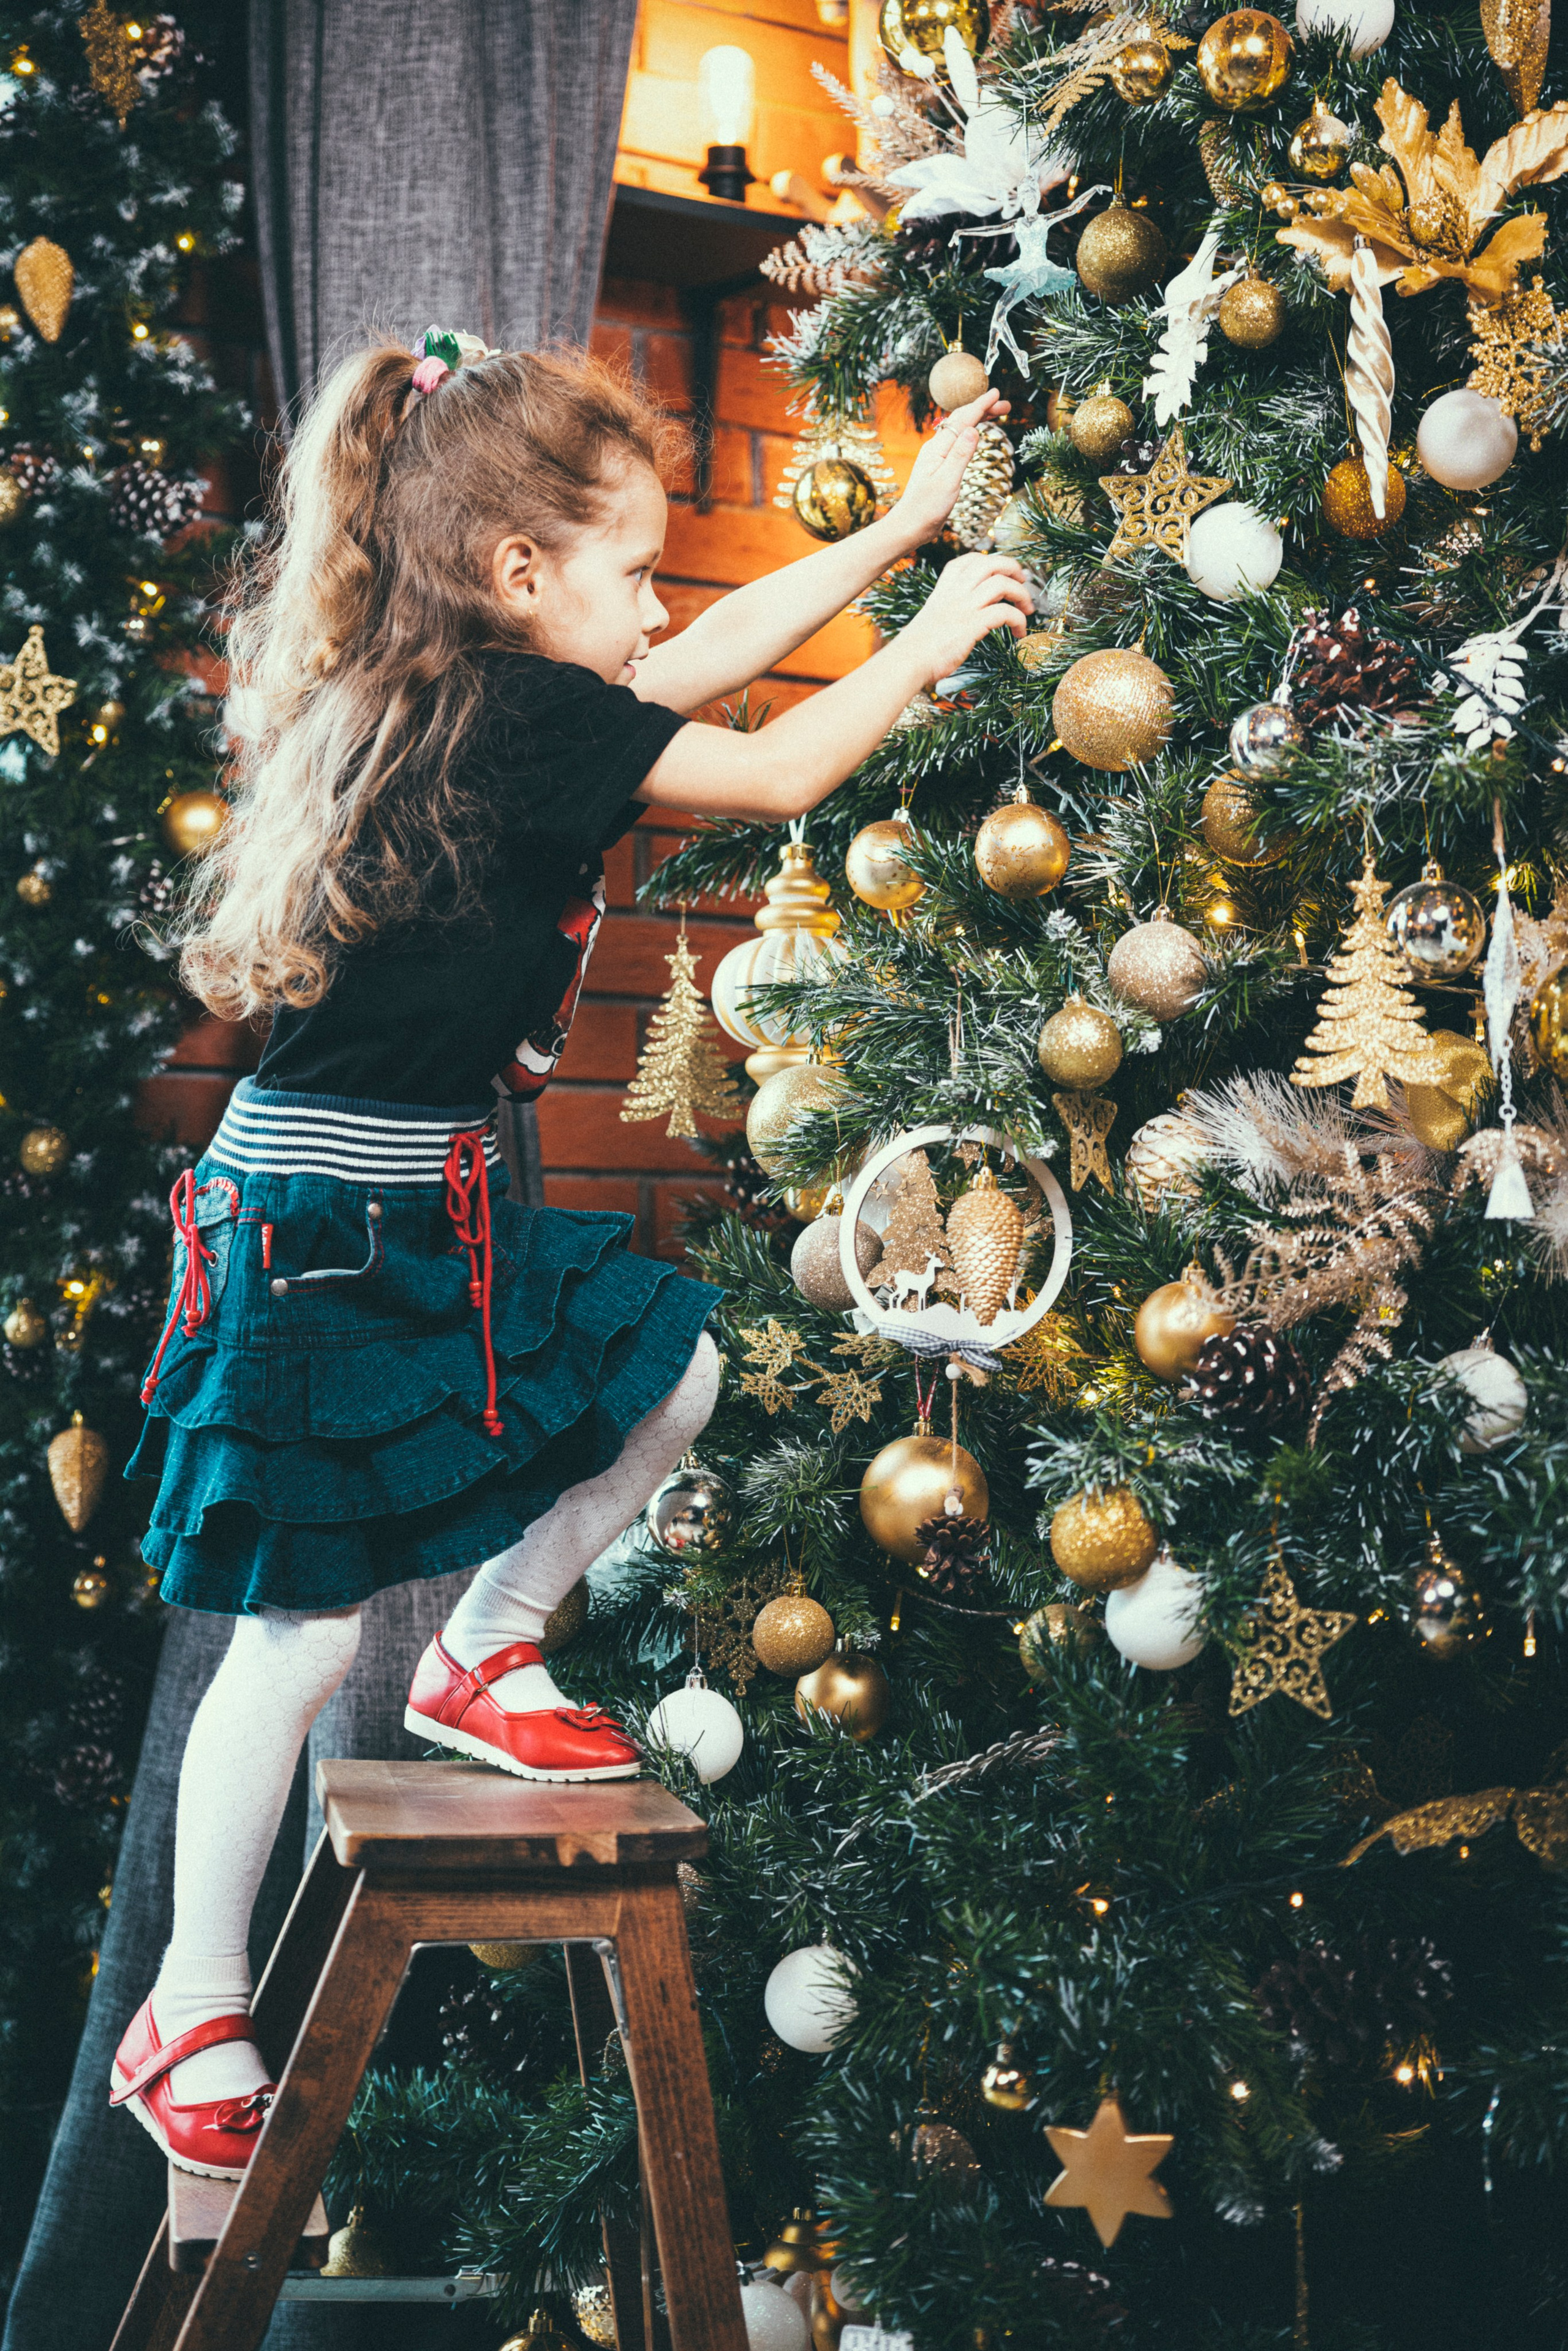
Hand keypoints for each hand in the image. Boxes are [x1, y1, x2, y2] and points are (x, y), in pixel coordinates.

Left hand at [894, 389, 1012, 545]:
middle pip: (961, 420)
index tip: (997, 393)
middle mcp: (937, 448)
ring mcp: (938, 456)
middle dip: (983, 408)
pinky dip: (971, 431)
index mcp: (938, 448)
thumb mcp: (947, 482)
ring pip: (960, 429)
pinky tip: (976, 432)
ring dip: (978, 418)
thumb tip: (973, 429)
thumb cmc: (926, 508)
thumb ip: (960, 455)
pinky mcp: (940, 465)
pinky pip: (958, 440)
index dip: (981, 405)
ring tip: (996, 413)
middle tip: (1005, 404)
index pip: (963, 420)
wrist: (910, 526)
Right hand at [898, 551, 1031, 682]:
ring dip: (1022, 595)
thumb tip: (966, 617)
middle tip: (1024, 583)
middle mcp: (955, 592)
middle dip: (1013, 568)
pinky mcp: (973, 625)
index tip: (1004, 573)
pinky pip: (1005, 612)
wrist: (908, 662)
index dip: (993, 561)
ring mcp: (964, 606)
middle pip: (991, 562)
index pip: (970, 560)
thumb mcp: (933, 618)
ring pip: (1002, 583)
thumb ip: (950, 610)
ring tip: (1027, 610)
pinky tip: (1019, 633)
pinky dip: (1019, 620)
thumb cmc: (917, 648)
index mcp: (944, 588)